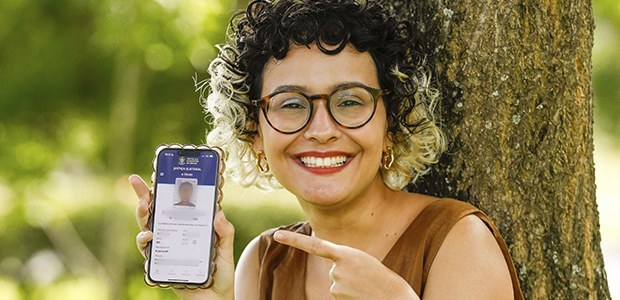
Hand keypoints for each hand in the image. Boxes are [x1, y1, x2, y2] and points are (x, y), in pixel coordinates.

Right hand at [130, 174, 234, 299]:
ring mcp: (165, 250)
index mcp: (187, 227)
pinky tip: (149, 236)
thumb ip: (224, 232)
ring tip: (145, 206)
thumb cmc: (220, 274)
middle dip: (144, 197)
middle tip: (140, 184)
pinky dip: (145, 243)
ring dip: (142, 216)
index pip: (173, 205)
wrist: (216, 299)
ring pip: (146, 230)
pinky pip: (148, 253)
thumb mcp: (226, 250)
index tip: (155, 173)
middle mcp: (173, 236)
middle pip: (153, 214)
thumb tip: (218, 212)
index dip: (162, 190)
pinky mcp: (160, 266)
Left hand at [273, 230, 418, 299]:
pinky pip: (337, 294)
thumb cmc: (380, 278)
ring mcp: (336, 281)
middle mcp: (338, 266)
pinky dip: (347, 296)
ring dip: (348, 287)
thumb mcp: (361, 261)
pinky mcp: (336, 294)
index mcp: (346, 253)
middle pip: (333, 271)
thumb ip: (344, 261)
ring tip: (364, 287)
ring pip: (335, 284)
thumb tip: (332, 274)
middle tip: (363, 278)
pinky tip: (359, 295)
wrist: (393, 295)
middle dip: (346, 276)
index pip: (314, 245)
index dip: (294, 240)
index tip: (277, 236)